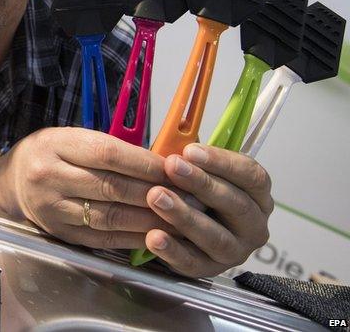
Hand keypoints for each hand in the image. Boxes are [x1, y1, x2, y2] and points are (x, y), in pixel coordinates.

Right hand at [0, 127, 189, 249]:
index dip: (145, 163)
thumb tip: (162, 162)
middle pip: (111, 187)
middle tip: (189, 197)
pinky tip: (156, 234)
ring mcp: (53, 208)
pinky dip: (133, 237)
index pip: (107, 154)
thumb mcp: (71, 138)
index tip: (175, 168)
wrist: (12, 183)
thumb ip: (109, 148)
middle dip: (155, 193)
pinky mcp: (60, 233)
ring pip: (110, 216)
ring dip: (150, 219)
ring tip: (180, 218)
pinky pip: (103, 237)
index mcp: (55, 145)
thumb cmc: (50, 154)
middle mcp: (50, 177)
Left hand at [143, 143, 272, 277]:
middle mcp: (254, 226)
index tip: (190, 150)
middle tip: (172, 168)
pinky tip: (153, 236)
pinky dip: (173, 250)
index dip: (222, 162)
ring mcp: (235, 251)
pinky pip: (193, 263)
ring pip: (216, 237)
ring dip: (185, 216)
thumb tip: (174, 140)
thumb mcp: (194, 171)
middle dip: (202, 184)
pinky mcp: (210, 271)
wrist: (178, 231)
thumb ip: (191, 160)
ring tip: (156, 198)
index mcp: (257, 195)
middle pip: (236, 205)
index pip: (252, 176)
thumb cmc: (189, 193)